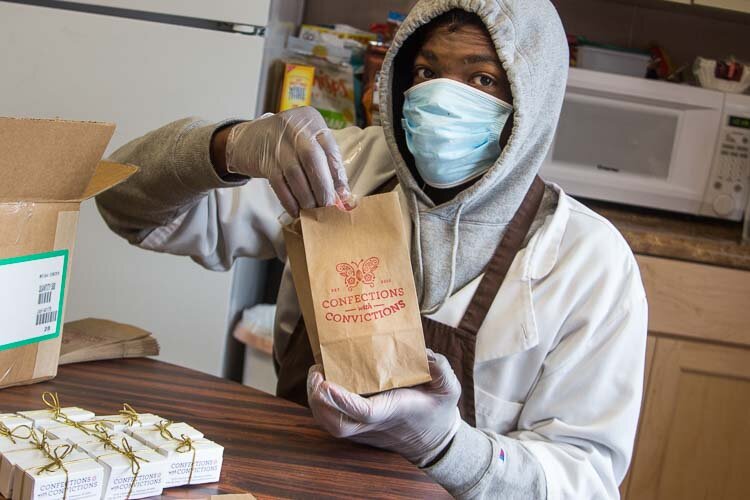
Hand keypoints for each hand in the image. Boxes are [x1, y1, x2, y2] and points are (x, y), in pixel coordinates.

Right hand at [225, 107, 350, 216]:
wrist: (248, 139)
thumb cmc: (287, 144)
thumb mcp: (307, 142)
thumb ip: (325, 162)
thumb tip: (343, 195)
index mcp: (311, 120)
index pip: (330, 148)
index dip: (338, 175)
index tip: (342, 196)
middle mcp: (294, 128)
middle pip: (313, 160)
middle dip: (323, 188)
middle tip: (328, 207)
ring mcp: (277, 144)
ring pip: (296, 175)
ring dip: (307, 197)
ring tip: (313, 211)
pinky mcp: (264, 160)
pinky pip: (279, 185)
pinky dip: (289, 201)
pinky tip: (296, 210)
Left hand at [307, 350, 461, 466]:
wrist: (434, 442)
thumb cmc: (438, 410)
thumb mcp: (449, 389)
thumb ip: (441, 370)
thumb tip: (425, 355)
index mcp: (394, 411)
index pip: (364, 411)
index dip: (343, 400)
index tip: (327, 383)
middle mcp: (374, 423)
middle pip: (337, 424)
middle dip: (318, 401)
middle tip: (316, 372)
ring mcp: (364, 428)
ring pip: (330, 424)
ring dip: (316, 401)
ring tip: (316, 373)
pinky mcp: (358, 427)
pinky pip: (332, 419)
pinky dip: (321, 403)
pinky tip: (321, 382)